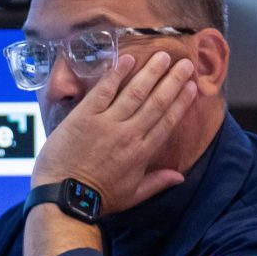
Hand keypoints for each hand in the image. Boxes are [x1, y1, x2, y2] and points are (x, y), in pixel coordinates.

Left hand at [31, 50, 197, 215]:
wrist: (64, 198)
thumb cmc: (96, 199)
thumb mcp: (132, 195)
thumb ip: (157, 182)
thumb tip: (180, 176)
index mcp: (142, 152)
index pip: (168, 121)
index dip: (181, 102)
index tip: (192, 87)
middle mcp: (129, 134)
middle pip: (156, 102)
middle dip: (173, 81)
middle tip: (185, 64)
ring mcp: (106, 123)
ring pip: (135, 92)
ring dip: (151, 72)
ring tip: (164, 56)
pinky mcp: (84, 116)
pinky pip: (104, 90)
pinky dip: (116, 73)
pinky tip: (128, 58)